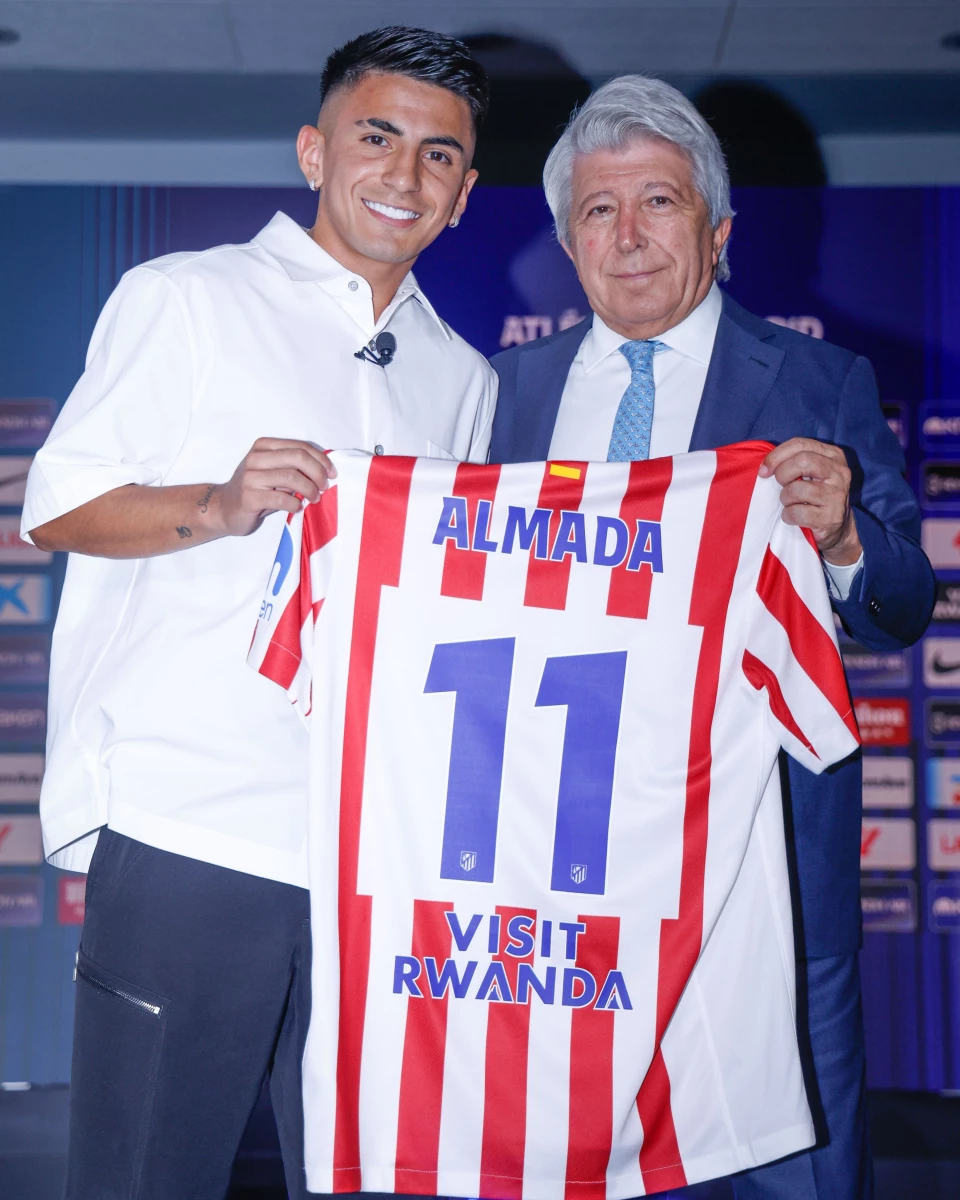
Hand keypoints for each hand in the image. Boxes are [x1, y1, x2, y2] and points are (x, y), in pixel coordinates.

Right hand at [213, 438, 335, 536]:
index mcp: (264, 446)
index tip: (332, 473)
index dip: (321, 459)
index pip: (300, 447)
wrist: (224, 509)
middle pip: (297, 458)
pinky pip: (281, 498)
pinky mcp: (248, 497)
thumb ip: (293, 467)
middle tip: (325, 486)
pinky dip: (295, 504)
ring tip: (314, 498)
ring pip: (291, 477)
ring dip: (309, 489)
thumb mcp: (274, 472)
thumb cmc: (255, 490)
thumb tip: (324, 469)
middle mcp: (255, 458)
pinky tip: (297, 507)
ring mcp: (250, 477)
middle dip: (318, 473)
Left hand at [759, 437, 861, 564]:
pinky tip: (793, 517)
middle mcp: (839, 472)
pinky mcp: (830, 517)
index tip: (764, 470)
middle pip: (802, 461)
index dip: (777, 456)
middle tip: (781, 486)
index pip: (800, 444)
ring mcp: (837, 495)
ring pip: (796, 489)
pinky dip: (788, 516)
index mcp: (833, 455)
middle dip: (782, 474)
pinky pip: (796, 512)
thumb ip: (793, 462)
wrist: (836, 529)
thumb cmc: (815, 497)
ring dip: (785, 498)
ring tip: (791, 503)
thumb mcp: (810, 473)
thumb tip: (765, 467)